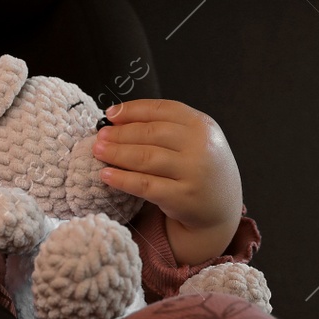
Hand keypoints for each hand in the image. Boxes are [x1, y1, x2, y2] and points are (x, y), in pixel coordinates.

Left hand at [92, 99, 242, 261]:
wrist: (221, 208)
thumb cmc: (198, 168)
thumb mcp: (193, 140)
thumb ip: (165, 127)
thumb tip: (117, 118)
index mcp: (202, 125)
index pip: (162, 110)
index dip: (133, 110)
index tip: (110, 114)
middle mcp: (200, 146)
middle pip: (151, 133)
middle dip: (120, 133)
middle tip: (99, 136)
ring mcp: (193, 172)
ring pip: (146, 157)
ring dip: (116, 153)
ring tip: (97, 151)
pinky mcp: (182, 197)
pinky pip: (145, 185)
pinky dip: (122, 179)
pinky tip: (106, 175)